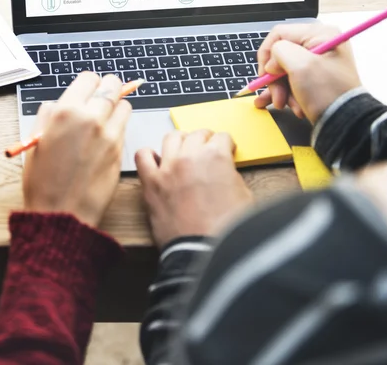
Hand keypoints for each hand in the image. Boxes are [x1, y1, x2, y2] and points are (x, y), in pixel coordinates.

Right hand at [23, 72, 131, 226]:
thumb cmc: (43, 181)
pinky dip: (119, 126)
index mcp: (66, 112)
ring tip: (104, 118)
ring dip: (116, 107)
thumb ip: (48, 116)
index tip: (87, 90)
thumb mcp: (35, 142)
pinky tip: (106, 137)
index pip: (89, 78)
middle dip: (108, 88)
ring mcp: (110, 134)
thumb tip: (58, 104)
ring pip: (124, 104)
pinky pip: (125, 127)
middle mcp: (91, 118)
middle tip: (102, 97)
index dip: (88, 83)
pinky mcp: (121, 149)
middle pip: (112, 86)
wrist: (62, 214)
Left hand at [135, 130, 252, 247]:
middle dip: (205, 140)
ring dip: (180, 141)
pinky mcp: (151, 183)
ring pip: (171, 138)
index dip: (226, 145)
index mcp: (216, 156)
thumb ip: (232, 175)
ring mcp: (168, 168)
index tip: (225, 150)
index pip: (221, 137)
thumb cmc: (226, 230)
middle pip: (197, 134)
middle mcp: (190, 156)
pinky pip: (142, 156)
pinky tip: (157, 162)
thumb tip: (225, 171)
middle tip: (207, 150)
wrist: (204, 252)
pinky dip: (148, 155)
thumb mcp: (244, 196)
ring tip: (183, 151)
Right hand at [254, 23, 361, 123]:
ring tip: (284, 105)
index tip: (265, 74)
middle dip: (275, 78)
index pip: (279, 34)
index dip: (267, 54)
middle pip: (281, 55)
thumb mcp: (300, 66)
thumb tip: (272, 62)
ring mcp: (318, 63)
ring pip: (284, 71)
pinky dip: (286, 94)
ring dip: (280, 89)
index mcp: (320, 34)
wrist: (346, 123)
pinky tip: (283, 104)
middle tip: (277, 96)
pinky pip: (293, 81)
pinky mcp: (316, 80)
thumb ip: (279, 52)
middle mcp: (320, 45)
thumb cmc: (327, 92)